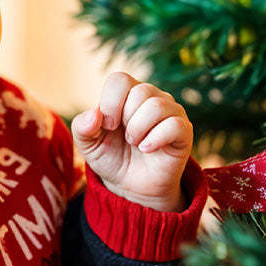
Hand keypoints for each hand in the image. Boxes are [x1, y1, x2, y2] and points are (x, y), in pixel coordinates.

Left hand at [71, 72, 192, 212]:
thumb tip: (94, 114)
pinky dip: (156, 139)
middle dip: (126, 119)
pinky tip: (147, 149)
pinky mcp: (184, 131)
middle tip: (126, 137)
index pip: (120, 80)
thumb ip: (82, 127)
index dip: (110, 103)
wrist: (131, 186)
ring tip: (136, 143)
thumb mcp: (88, 144)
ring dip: (139, 130)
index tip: (108, 126)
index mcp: (127, 93)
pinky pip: (175, 125)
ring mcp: (170, 111)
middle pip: (140, 92)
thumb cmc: (111, 157)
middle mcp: (151, 96)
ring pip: (157, 106)